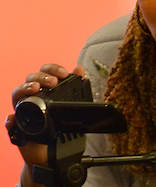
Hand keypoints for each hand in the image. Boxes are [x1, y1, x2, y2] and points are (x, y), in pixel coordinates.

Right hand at [5, 64, 84, 186]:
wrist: (53, 152)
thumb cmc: (60, 124)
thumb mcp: (70, 103)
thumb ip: (75, 85)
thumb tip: (80, 69)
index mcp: (45, 88)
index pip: (45, 71)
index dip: (53, 68)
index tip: (64, 73)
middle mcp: (32, 96)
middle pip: (31, 78)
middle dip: (41, 77)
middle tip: (53, 82)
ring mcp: (24, 110)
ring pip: (17, 94)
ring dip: (25, 88)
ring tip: (34, 88)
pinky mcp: (18, 127)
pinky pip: (9, 122)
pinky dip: (10, 119)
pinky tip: (13, 118)